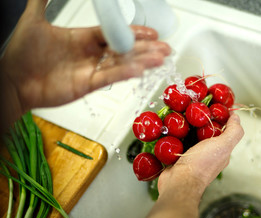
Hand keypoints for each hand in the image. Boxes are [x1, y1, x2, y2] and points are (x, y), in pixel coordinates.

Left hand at [0, 0, 170, 129]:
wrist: (12, 80)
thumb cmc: (21, 53)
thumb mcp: (34, 20)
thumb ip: (43, 1)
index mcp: (82, 37)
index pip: (113, 33)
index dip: (133, 32)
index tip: (150, 32)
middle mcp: (90, 54)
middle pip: (123, 49)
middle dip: (145, 48)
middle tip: (165, 47)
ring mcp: (90, 70)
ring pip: (121, 64)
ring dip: (142, 61)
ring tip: (160, 58)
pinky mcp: (87, 85)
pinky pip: (110, 78)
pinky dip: (125, 73)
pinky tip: (140, 69)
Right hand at [158, 113, 243, 195]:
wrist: (178, 182)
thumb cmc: (201, 166)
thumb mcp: (223, 146)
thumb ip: (233, 132)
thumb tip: (237, 118)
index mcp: (220, 151)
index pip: (221, 129)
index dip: (217, 116)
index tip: (210, 104)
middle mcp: (206, 153)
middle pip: (203, 131)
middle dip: (197, 119)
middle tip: (191, 107)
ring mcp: (190, 155)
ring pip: (187, 135)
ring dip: (183, 126)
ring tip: (178, 114)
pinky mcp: (176, 156)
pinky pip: (174, 141)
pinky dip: (172, 134)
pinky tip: (169, 126)